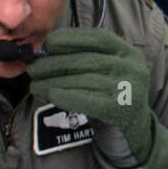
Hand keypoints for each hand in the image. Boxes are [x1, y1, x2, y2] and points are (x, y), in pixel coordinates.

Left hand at [28, 28, 167, 168]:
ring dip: (54, 81)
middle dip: (55, 63)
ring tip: (35, 84)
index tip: (48, 43)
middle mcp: (132, 68)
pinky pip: (86, 100)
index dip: (71, 39)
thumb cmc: (112, 97)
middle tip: (33, 68)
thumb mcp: (108, 72)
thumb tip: (46, 53)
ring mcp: (128, 89)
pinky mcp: (121, 110)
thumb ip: (85, 59)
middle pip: (87, 61)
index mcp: (129, 53)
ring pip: (83, 80)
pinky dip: (65, 96)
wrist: (135, 130)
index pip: (99, 38)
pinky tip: (50, 95)